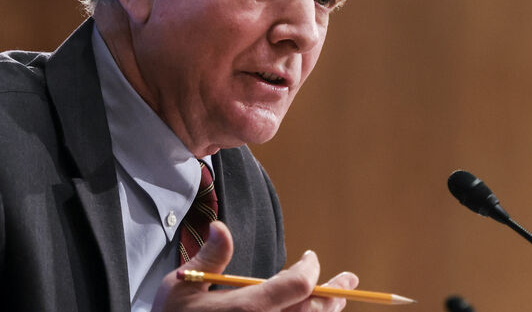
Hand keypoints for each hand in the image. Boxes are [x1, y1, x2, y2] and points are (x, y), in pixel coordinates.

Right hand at [152, 221, 358, 311]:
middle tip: (350, 281)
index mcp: (247, 308)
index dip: (311, 268)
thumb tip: (221, 227)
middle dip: (332, 293)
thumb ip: (210, 258)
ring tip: (337, 300)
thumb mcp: (182, 286)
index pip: (298, 284)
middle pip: (312, 311)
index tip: (310, 257)